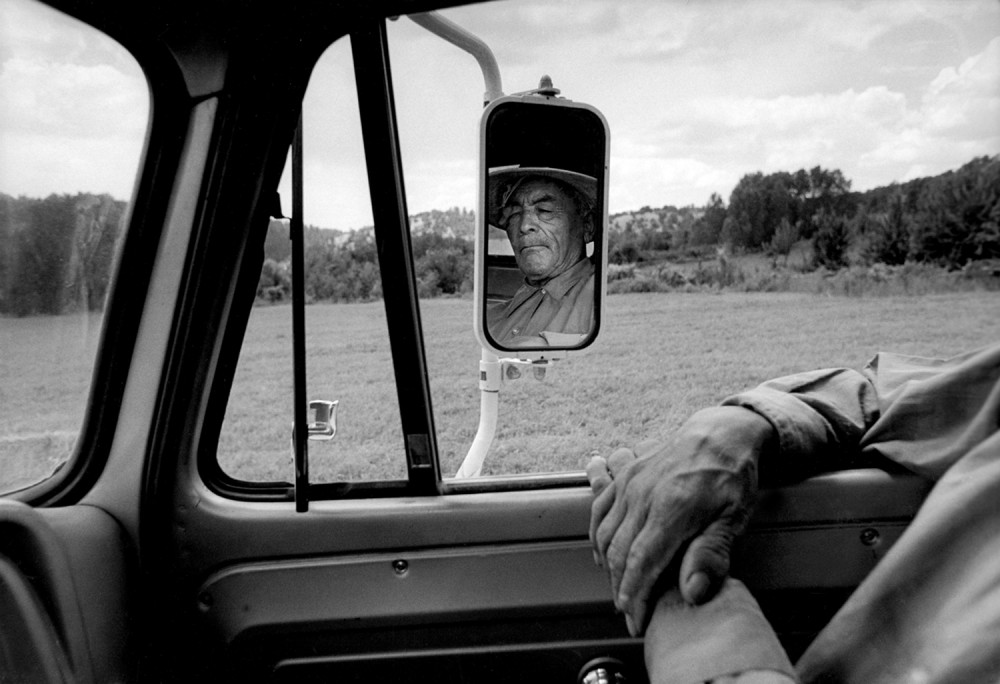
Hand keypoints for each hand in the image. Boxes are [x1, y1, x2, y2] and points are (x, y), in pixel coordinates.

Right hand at [587, 406, 774, 635]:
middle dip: (622, 590)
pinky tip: (604, 553)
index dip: (636, 597)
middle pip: (619, 554)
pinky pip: (598, 510)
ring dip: (608, 567)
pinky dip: (597, 536)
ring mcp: (630, 483)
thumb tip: (693, 591)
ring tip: (621, 589)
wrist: (720, 433)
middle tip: (631, 614)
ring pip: (604, 535)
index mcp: (672, 508)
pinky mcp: (624, 476)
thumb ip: (712, 553)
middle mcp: (644, 495)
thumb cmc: (732, 477)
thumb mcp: (735, 516)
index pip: (641, 563)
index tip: (637, 622)